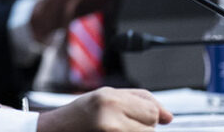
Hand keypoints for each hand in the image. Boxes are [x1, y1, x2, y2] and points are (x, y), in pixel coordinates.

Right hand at [35, 87, 172, 131]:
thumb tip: (169, 118)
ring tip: (114, 130)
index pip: (151, 111)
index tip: (126, 115)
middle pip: (151, 127)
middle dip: (140, 126)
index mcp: (111, 101)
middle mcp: (111, 120)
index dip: (143, 114)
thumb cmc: (79, 113)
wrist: (55, 131)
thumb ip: (140, 100)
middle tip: (116, 124)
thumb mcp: (106, 95)